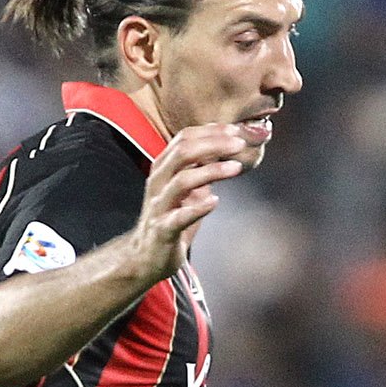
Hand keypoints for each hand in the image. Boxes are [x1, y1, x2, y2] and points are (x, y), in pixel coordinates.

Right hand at [122, 124, 252, 284]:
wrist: (146, 256)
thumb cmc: (173, 218)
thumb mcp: (190, 188)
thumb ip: (204, 167)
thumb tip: (228, 144)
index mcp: (164, 167)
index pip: (185, 138)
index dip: (211, 132)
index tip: (236, 130)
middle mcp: (159, 181)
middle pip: (183, 152)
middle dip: (213, 144)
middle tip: (239, 143)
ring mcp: (159, 205)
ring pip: (182, 180)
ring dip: (211, 171)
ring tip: (236, 168)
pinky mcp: (163, 230)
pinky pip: (179, 216)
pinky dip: (198, 207)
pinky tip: (215, 201)